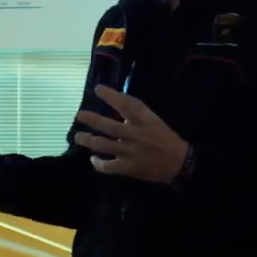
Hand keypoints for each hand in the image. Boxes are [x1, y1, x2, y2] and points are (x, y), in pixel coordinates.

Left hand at [74, 86, 190, 183]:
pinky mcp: (127, 167)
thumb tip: (117, 110)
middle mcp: (134, 134)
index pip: (125, 103)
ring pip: (102, 145)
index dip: (110, 95)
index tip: (98, 89)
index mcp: (143, 120)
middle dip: (91, 119)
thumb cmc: (165, 138)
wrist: (178, 162)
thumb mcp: (154, 120)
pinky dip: (97, 163)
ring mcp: (129, 151)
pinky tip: (93, 159)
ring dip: (87, 140)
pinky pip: (107, 166)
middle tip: (79, 115)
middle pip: (107, 126)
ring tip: (78, 137)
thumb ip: (136, 115)